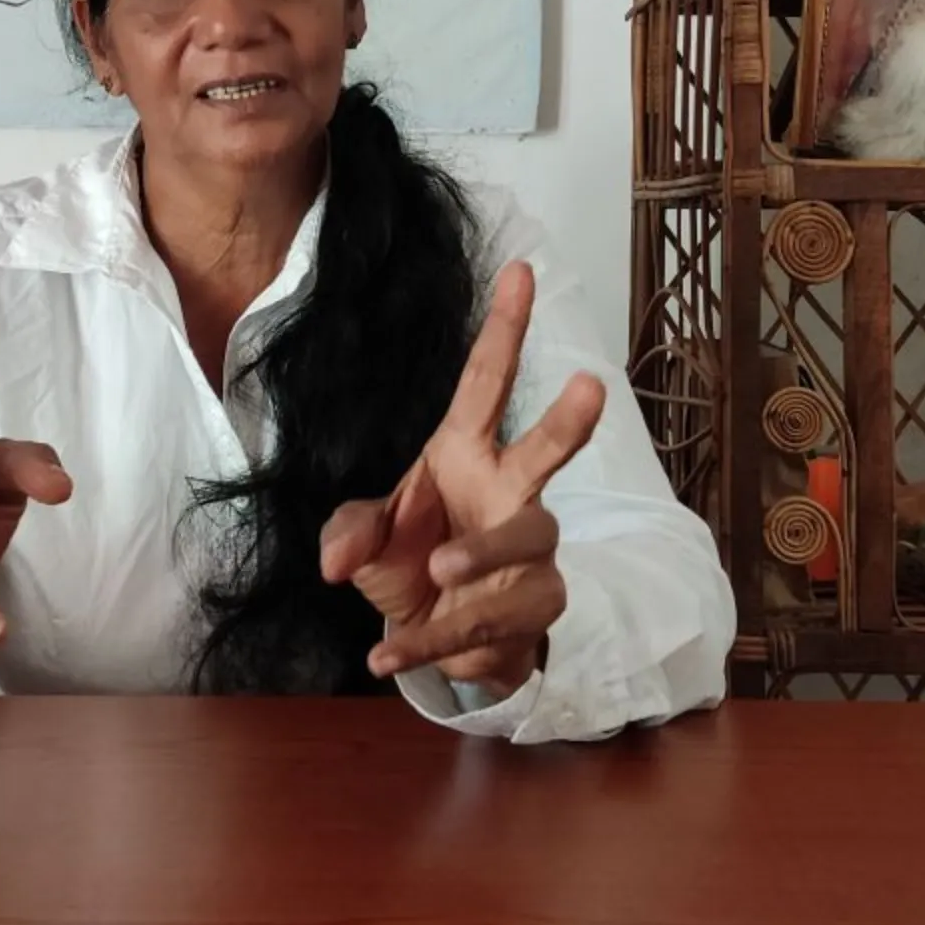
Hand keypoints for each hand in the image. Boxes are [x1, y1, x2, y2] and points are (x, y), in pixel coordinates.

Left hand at [318, 262, 604, 694]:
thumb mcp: (369, 536)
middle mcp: (509, 494)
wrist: (439, 634)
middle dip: (565, 423)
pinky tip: (384, 654)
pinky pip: (483, 622)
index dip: (505, 328)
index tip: (521, 270)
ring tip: (439, 569)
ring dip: (481, 554)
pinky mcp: (528, 611)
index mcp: (466, 453)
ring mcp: (529, 554)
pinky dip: (427, 641)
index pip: (487, 383)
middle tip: (591, 384)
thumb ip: (350, 532)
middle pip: (544, 456)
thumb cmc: (414, 557)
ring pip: (523, 544)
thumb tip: (333, 560)